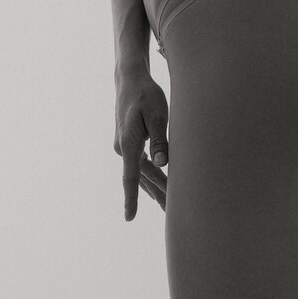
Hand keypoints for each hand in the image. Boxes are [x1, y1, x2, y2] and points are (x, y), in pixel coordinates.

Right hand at [114, 69, 169, 218]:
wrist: (129, 81)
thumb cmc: (145, 95)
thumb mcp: (156, 114)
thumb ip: (159, 140)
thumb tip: (162, 164)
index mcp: (129, 144)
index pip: (130, 177)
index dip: (131, 199)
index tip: (129, 218)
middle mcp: (123, 149)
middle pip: (141, 179)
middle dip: (158, 195)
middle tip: (173, 216)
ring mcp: (124, 147)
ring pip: (142, 174)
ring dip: (155, 190)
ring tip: (169, 208)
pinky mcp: (129, 144)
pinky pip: (140, 166)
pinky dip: (151, 179)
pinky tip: (158, 190)